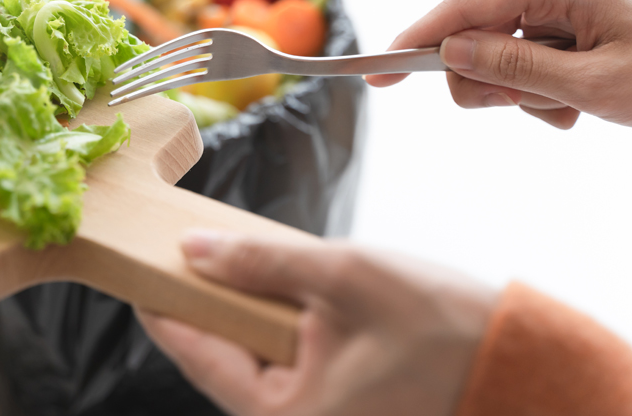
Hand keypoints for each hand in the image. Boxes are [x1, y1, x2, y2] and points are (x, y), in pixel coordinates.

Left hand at [137, 230, 495, 415]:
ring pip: (252, 353)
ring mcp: (314, 412)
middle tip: (177, 249)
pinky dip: (272, 318)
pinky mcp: (332, 398)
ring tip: (223, 257)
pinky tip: (270, 283)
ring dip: (239, 306)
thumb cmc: (438, 327)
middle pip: (220, 354)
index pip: (198, 354)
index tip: (133, 270)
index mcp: (284, 413)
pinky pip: (283, 356)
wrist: (514, 361)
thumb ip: (260, 262)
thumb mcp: (342, 277)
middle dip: (201, 300)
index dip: (161, 307)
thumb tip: (194, 249)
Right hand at [365, 0, 631, 128]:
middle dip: (485, 82)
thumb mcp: (591, 84)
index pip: (463, 8)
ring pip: (492, 57)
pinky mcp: (561, 27)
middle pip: (471, 36)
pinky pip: (518, 64)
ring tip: (563, 108)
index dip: (416, 41)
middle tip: (519, 107)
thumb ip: (513, 68)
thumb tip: (450, 54)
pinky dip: (534, 95)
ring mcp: (555, 6)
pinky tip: (573, 105)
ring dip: (516, 94)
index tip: (378, 73)